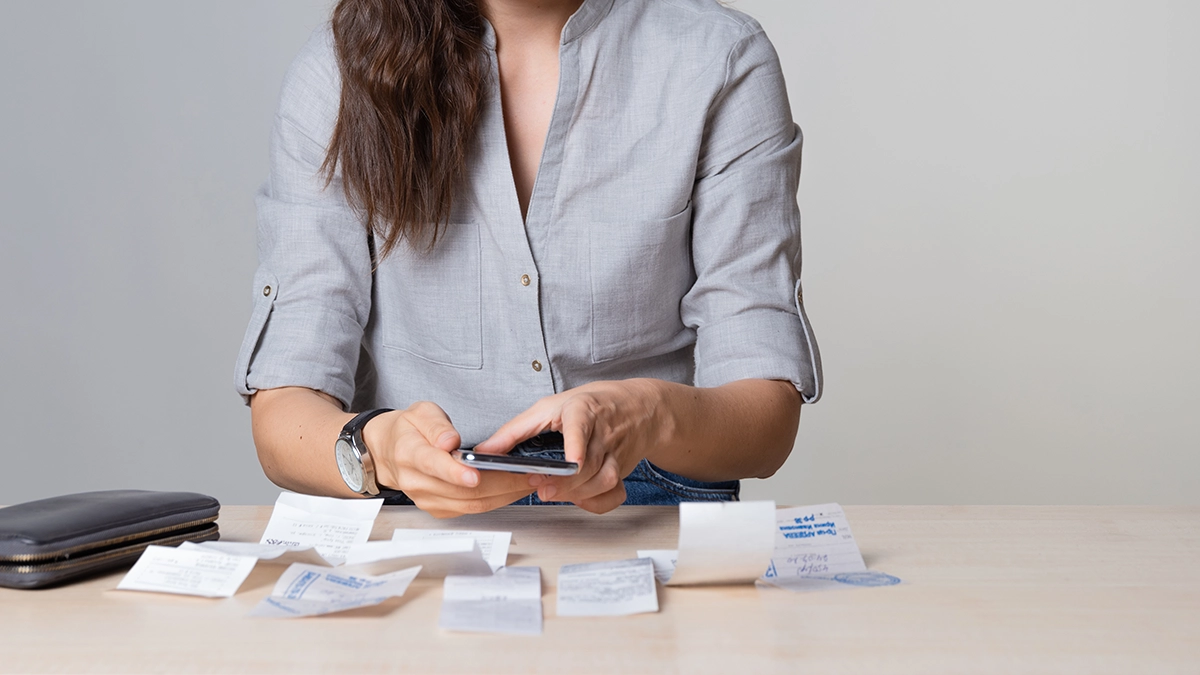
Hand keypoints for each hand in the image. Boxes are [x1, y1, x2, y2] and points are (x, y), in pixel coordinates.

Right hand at [363, 401, 534, 517]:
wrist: (389, 451)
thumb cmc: (408, 430)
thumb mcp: (419, 413)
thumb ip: (435, 425)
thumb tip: (449, 441)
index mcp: (410, 453)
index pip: (434, 465)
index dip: (456, 472)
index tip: (475, 474)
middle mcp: (417, 481)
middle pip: (461, 490)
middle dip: (499, 483)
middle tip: (528, 474)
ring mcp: (427, 499)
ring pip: (470, 504)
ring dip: (504, 495)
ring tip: (529, 481)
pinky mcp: (439, 508)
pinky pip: (470, 510)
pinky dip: (495, 501)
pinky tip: (512, 489)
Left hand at [474, 379, 667, 513]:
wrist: (638, 407)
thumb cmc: (589, 405)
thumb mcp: (548, 407)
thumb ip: (515, 430)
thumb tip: (484, 451)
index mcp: (582, 410)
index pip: (582, 427)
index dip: (577, 446)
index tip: (572, 461)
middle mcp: (602, 432)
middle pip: (588, 463)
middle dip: (565, 481)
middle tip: (540, 487)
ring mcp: (616, 452)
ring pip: (604, 479)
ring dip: (579, 493)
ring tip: (553, 493)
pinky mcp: (623, 469)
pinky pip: (615, 492)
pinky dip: (598, 502)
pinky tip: (579, 499)